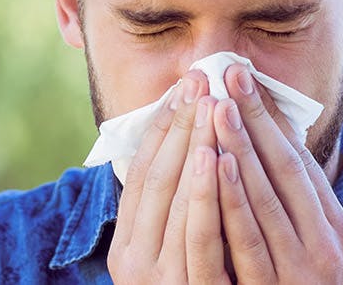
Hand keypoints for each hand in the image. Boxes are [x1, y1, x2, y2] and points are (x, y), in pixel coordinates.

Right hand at [108, 70, 229, 283]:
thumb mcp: (175, 257)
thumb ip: (177, 215)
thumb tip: (195, 151)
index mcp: (127, 249)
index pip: (140, 174)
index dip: (162, 127)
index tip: (184, 86)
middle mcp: (134, 264)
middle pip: (157, 180)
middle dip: (180, 126)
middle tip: (200, 79)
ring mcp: (163, 280)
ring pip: (176, 204)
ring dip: (192, 149)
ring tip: (207, 106)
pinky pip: (201, 238)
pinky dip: (205, 196)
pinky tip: (215, 160)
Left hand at [212, 64, 342, 282]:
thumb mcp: (305, 251)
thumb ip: (289, 208)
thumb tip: (261, 148)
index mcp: (335, 228)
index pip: (300, 161)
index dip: (270, 117)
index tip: (243, 77)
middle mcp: (328, 245)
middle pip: (286, 170)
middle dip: (255, 119)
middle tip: (229, 73)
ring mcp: (304, 270)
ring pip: (267, 198)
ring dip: (242, 147)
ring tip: (219, 106)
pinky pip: (248, 237)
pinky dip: (232, 197)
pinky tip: (216, 163)